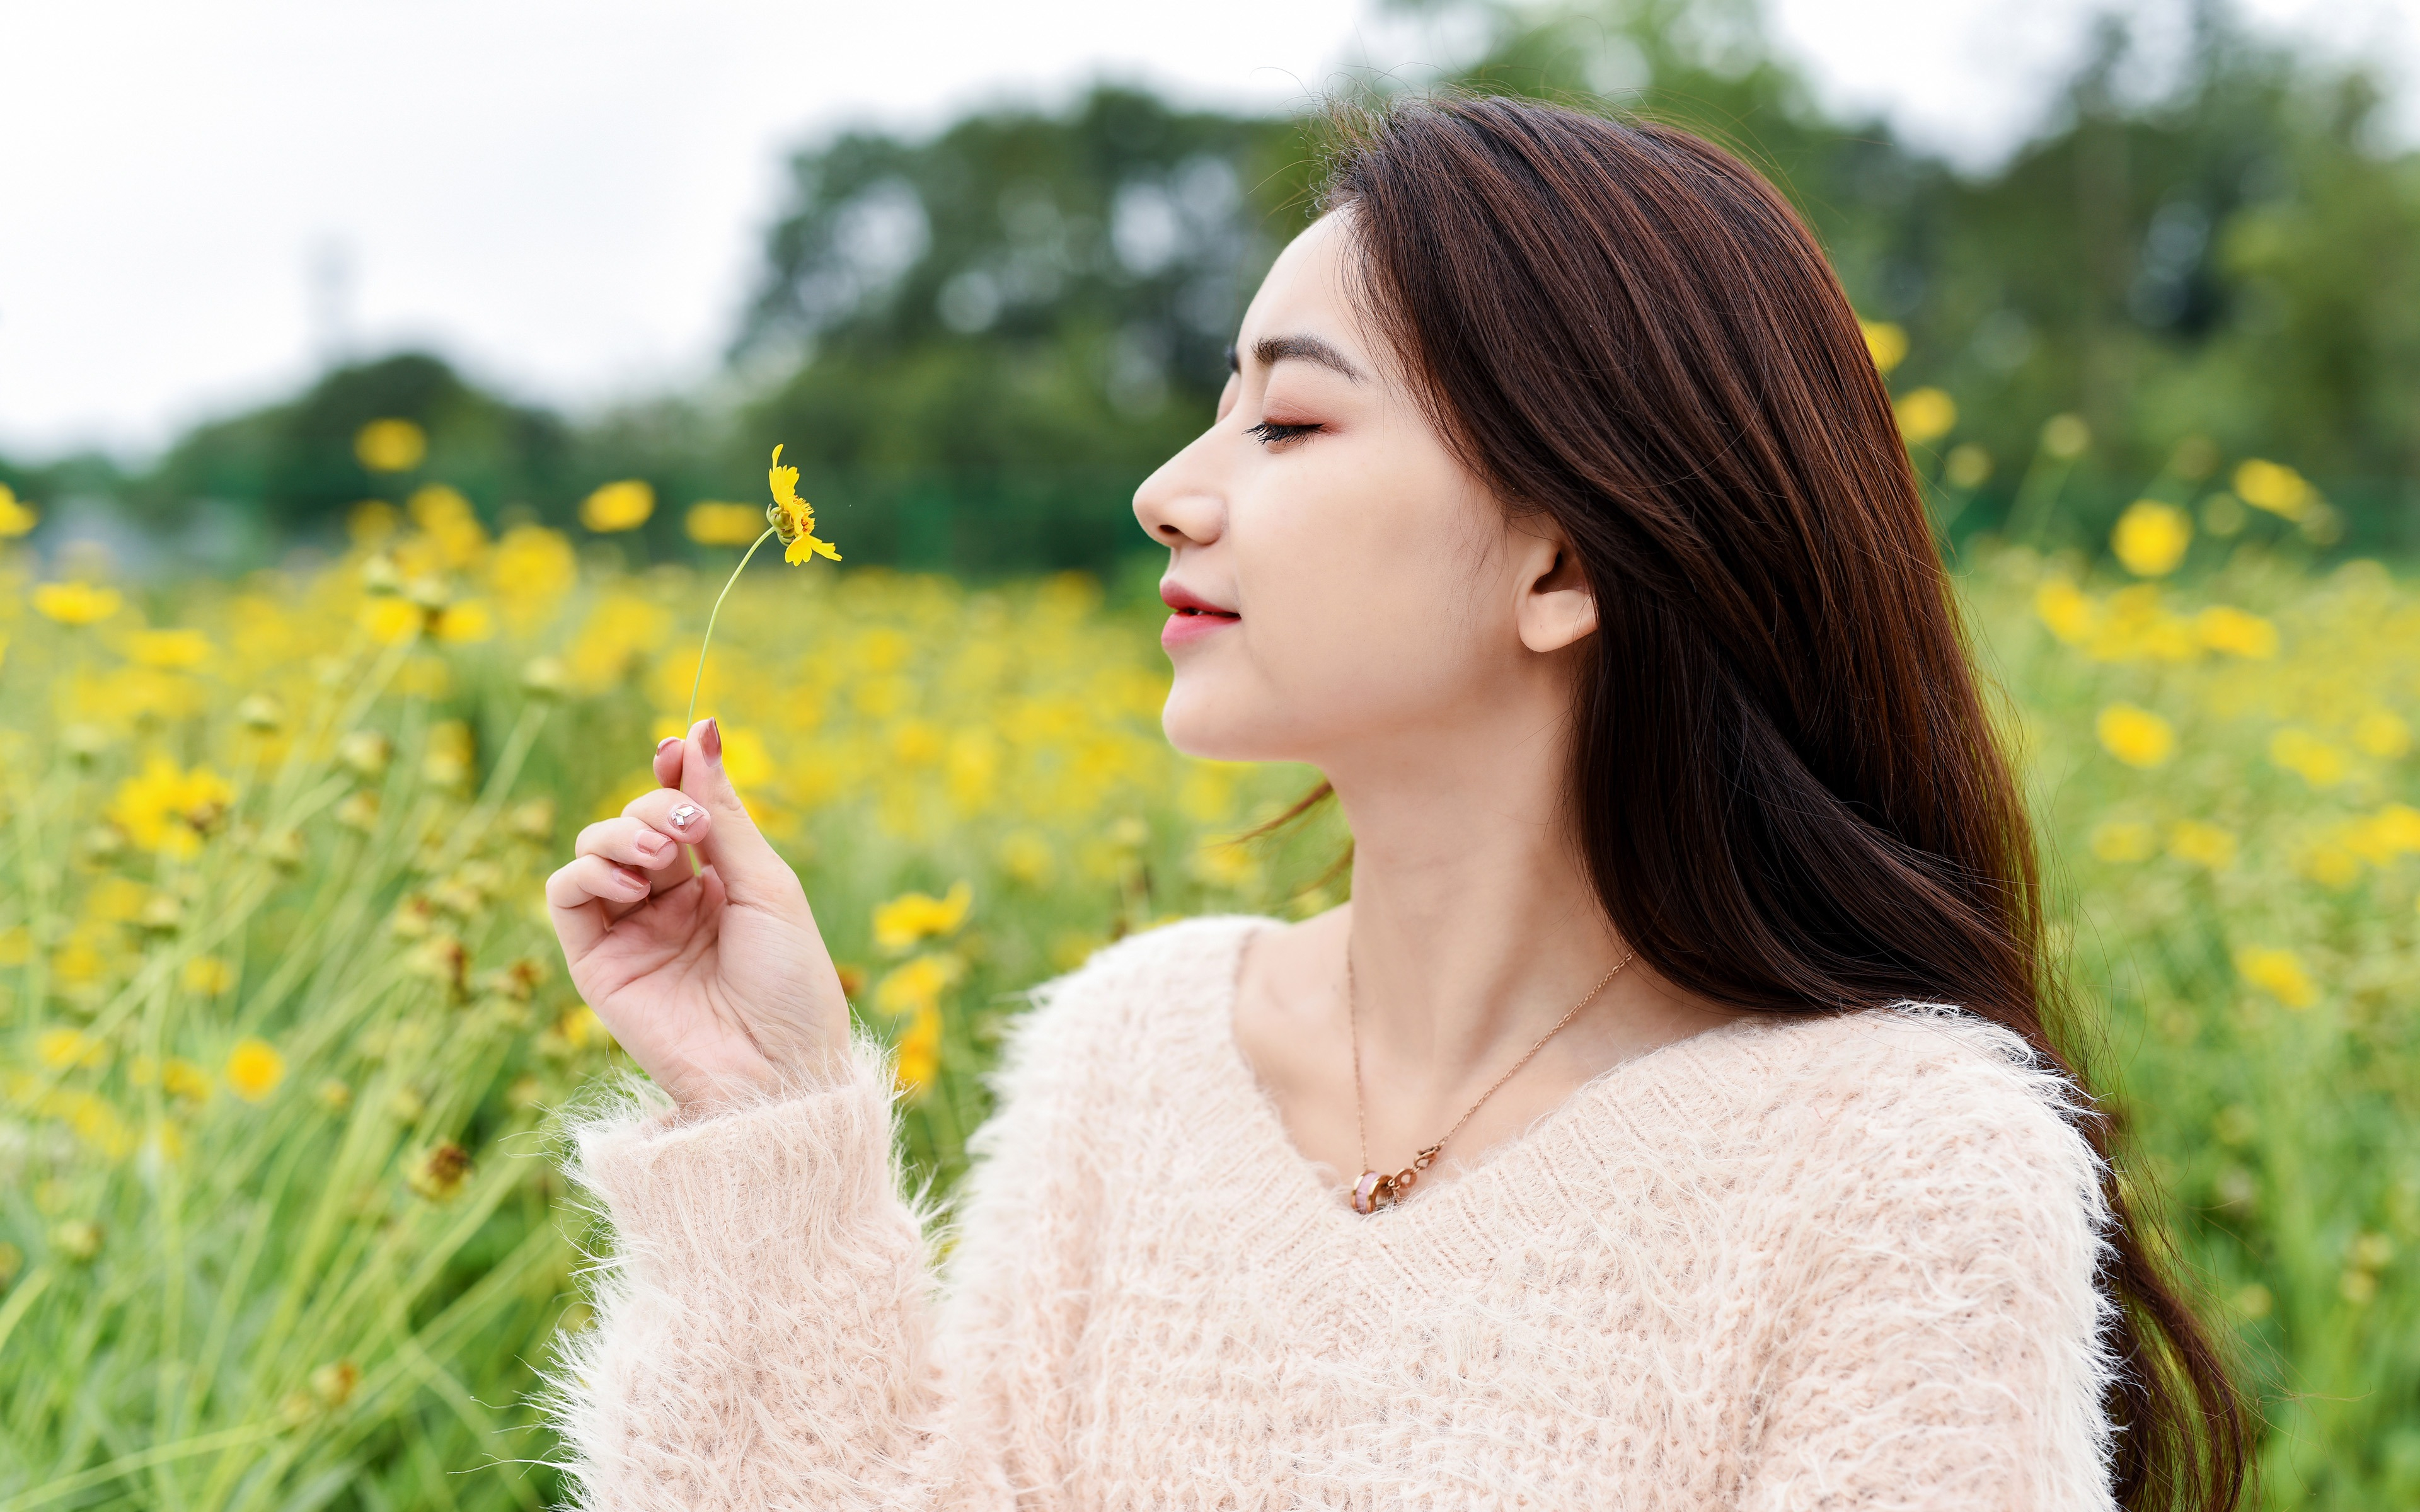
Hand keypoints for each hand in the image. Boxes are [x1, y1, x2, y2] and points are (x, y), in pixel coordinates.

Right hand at [544, 717, 852, 1113]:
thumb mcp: (765, 883)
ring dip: (619, 830)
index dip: (672, 774)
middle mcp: (671, 904)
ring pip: (594, 847)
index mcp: (720, 884)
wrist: (775, 1070)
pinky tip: (630, 880)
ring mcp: (631, 932)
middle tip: (684, 829)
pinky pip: (566, 894)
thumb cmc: (790, 982)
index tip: (674, 747)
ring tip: (658, 853)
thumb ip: (721, 811)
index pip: (679, 810)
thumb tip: (700, 728)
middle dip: (655, 806)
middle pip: (637, 820)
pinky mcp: (596, 963)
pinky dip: (588, 869)